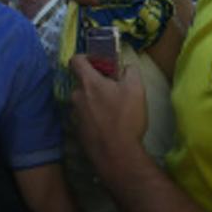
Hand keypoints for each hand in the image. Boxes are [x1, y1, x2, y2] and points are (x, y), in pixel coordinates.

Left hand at [69, 56, 148, 177]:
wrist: (116, 154)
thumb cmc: (126, 118)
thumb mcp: (136, 88)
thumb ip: (130, 71)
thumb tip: (126, 67)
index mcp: (88, 83)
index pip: (76, 60)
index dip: (85, 57)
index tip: (97, 61)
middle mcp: (76, 97)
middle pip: (82, 83)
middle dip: (95, 85)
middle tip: (112, 91)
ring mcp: (74, 115)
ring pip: (83, 102)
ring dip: (93, 102)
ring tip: (111, 112)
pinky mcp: (77, 131)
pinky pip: (84, 118)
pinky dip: (93, 118)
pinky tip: (107, 126)